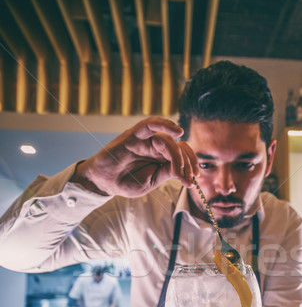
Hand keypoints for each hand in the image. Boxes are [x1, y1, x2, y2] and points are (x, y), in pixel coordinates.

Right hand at [72, 117, 198, 196]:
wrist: (104, 182)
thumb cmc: (126, 181)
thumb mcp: (151, 181)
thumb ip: (166, 173)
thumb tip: (185, 171)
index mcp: (161, 157)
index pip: (182, 155)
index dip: (190, 166)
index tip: (192, 181)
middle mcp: (155, 146)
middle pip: (178, 147)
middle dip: (187, 163)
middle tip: (188, 178)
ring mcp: (145, 140)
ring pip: (168, 139)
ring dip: (178, 154)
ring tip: (181, 169)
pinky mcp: (133, 135)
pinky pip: (149, 125)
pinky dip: (163, 124)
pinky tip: (176, 130)